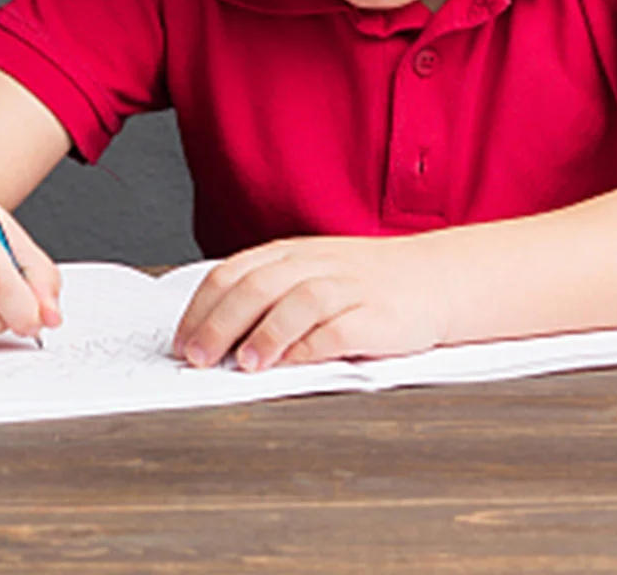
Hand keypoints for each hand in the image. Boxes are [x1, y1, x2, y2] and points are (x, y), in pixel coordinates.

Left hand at [172, 234, 453, 371]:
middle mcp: (313, 264)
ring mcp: (348, 287)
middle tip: (197, 357)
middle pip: (257, 287)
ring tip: (243, 363)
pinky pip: (342, 328)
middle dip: (220, 323)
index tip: (180, 340)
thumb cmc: (361, 283)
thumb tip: (213, 332)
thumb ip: (267, 294)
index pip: (232, 274)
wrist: (436, 276)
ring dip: (266, 333)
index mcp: (288, 253)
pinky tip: (295, 363)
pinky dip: (314, 344)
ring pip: (297, 302)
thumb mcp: (307, 273)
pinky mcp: (379, 315)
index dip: (202, 307)